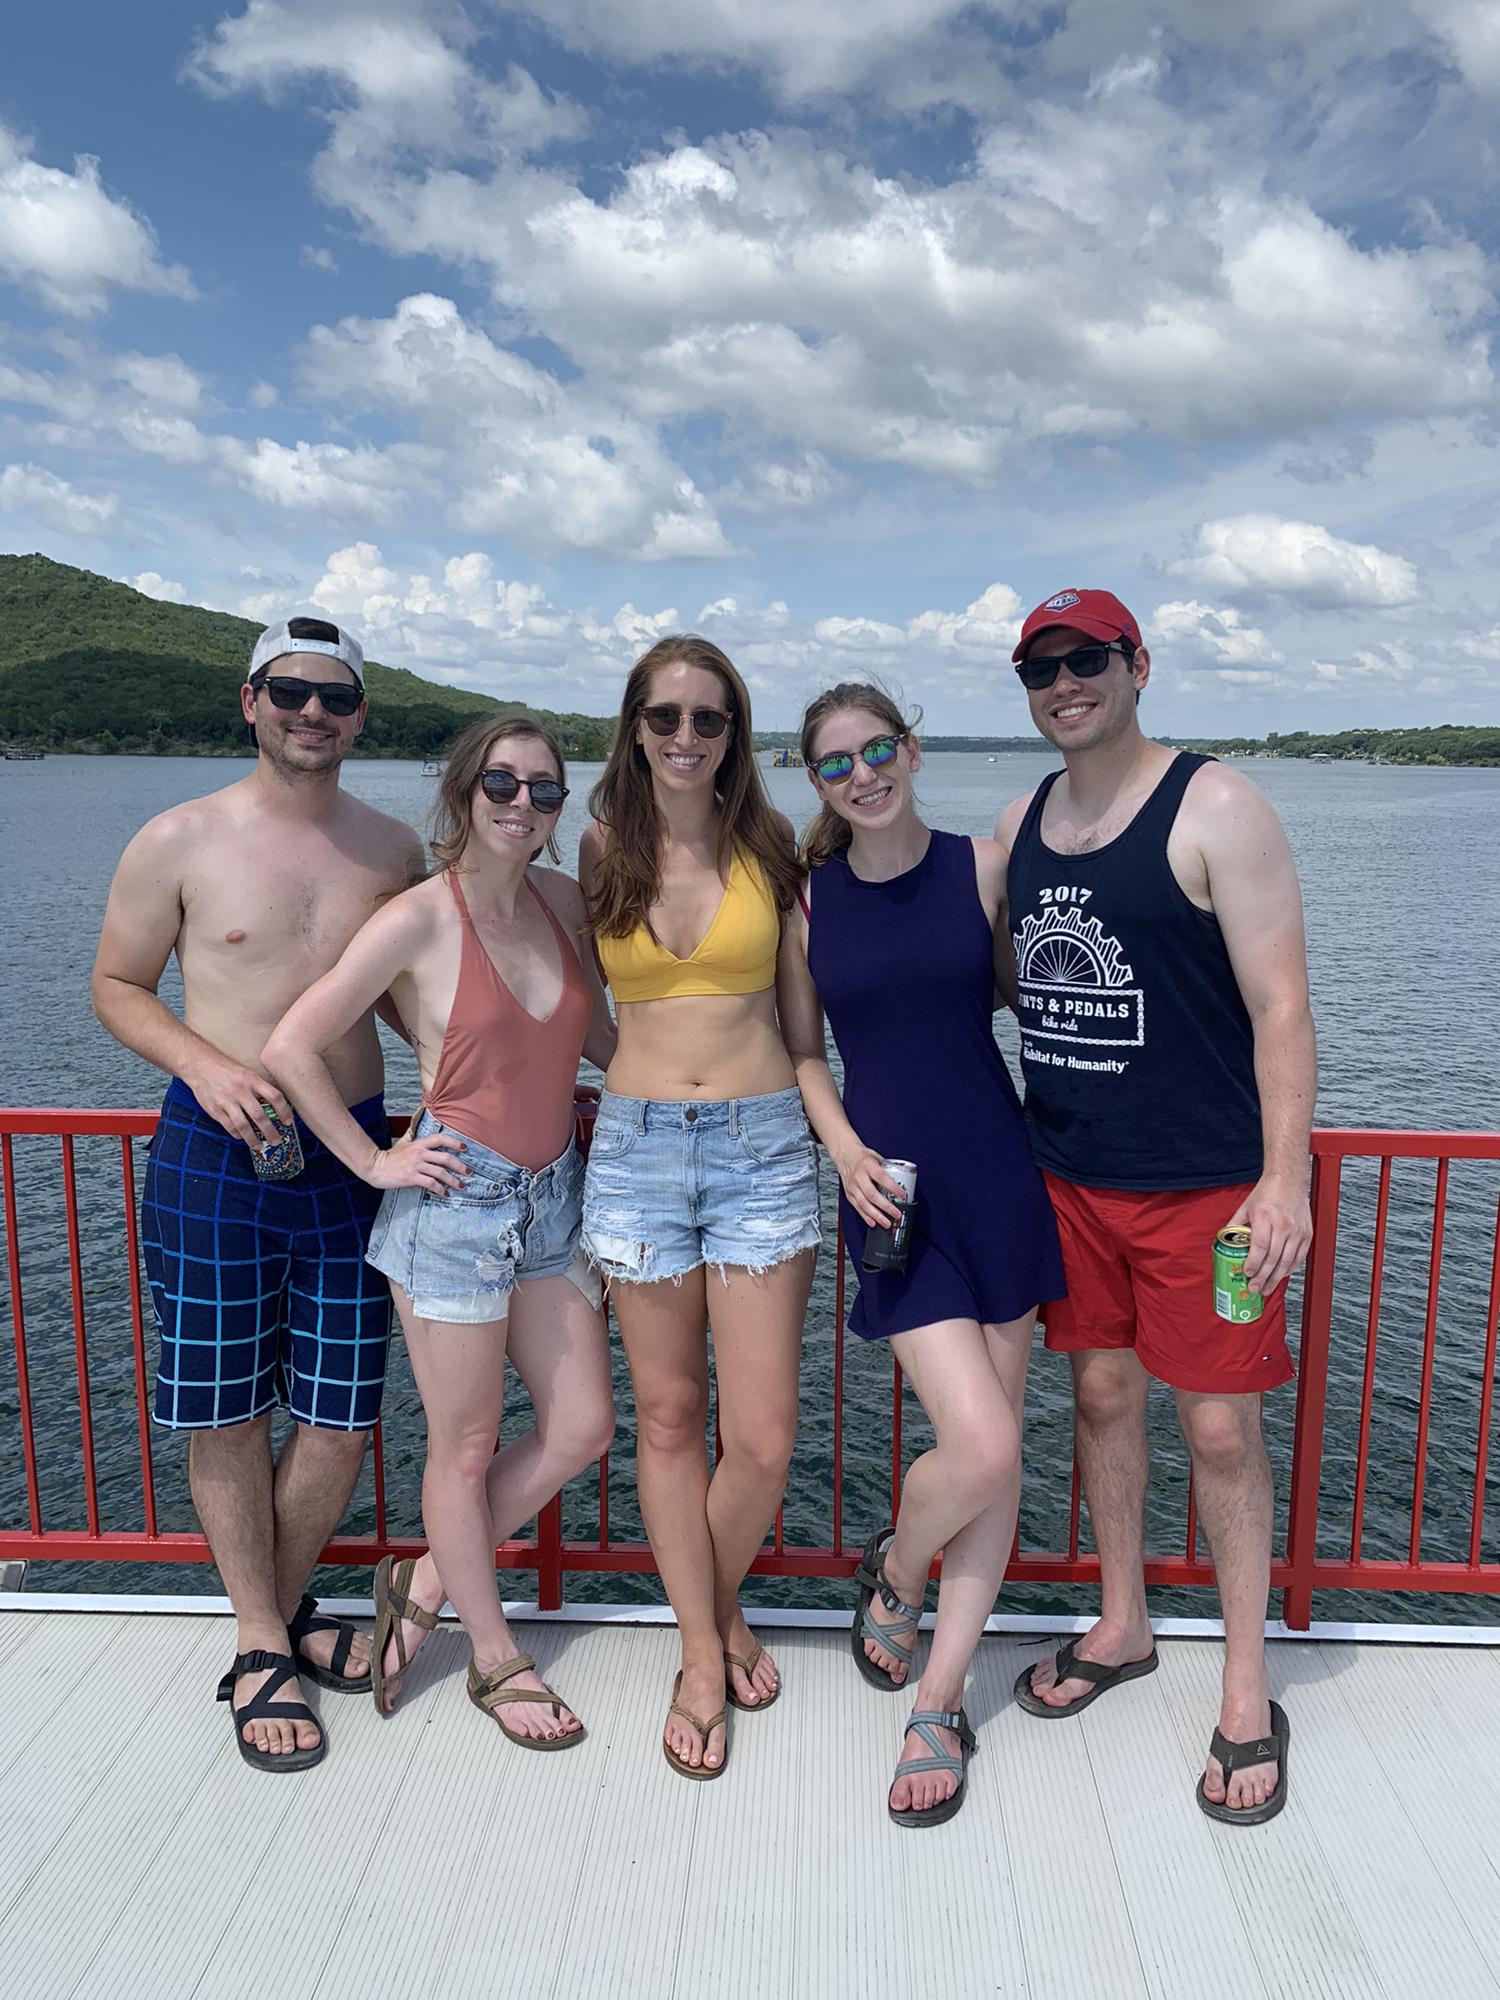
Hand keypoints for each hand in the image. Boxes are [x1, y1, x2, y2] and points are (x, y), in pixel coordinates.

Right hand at [184, 1054, 293, 1151]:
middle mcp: (241, 1091)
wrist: (201, 1066)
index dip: (284, 1111)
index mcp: (252, 1081)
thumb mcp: (247, 1073)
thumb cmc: (227, 1070)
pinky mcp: (215, 1110)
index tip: (288, 1122)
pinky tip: (241, 1137)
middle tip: (276, 1141)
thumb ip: (259, 1088)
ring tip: (259, 1147)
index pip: (274, 1097)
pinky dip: (237, 1134)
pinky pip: (229, 1126)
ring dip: (253, 1139)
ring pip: (243, 1125)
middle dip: (270, 1131)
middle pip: (259, 1115)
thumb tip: (274, 1105)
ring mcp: (227, 1101)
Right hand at [366, 1129, 468, 1192]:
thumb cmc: (390, 1156)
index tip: (465, 1148)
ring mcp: (416, 1166)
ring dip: (453, 1180)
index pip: (440, 1139)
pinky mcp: (411, 1178)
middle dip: (460, 1166)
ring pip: (440, 1172)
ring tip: (461, 1186)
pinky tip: (445, 1193)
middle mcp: (420, 1153)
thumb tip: (416, 1126)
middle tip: (469, 1172)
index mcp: (419, 1144)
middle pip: (445, 1158)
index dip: (454, 1142)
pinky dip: (440, 1189)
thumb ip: (412, 1135)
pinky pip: (430, 1183)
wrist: (375, 1166)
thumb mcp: (403, 1143)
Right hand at [835, 1144, 908, 1230]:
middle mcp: (859, 1176)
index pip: (881, 1177)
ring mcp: (852, 1186)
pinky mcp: (849, 1194)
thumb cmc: (862, 1157)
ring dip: (876, 1215)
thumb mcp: (876, 1157)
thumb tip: (902, 1180)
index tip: (902, 1195)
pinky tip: (873, 1222)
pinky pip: (857, 1207)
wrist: (845, 1155)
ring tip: (886, 1223)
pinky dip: (865, 1216)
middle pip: (872, 1194)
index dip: (892, 1187)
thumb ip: (887, 1169)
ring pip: (864, 1203)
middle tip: (896, 1214)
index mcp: (867, 1165)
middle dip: (886, 1206)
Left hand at [1225, 1174, 1310, 1294]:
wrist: (1289, 1180)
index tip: (1247, 1273)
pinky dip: (1290, 1269)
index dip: (1253, 1263)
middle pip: (1273, 1258)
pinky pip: (1299, 1257)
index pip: (1260, 1246)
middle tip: (1255, 1288)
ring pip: (1287, 1261)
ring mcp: (1297, 1231)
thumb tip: (1224, 1241)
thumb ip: (1235, 1225)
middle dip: (1263, 1277)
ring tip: (1266, 1288)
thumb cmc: (1267, 1192)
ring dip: (1276, 1278)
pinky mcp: (1307, 1234)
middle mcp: (1283, 1225)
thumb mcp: (1245, 1207)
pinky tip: (1281, 1275)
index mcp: (1265, 1217)